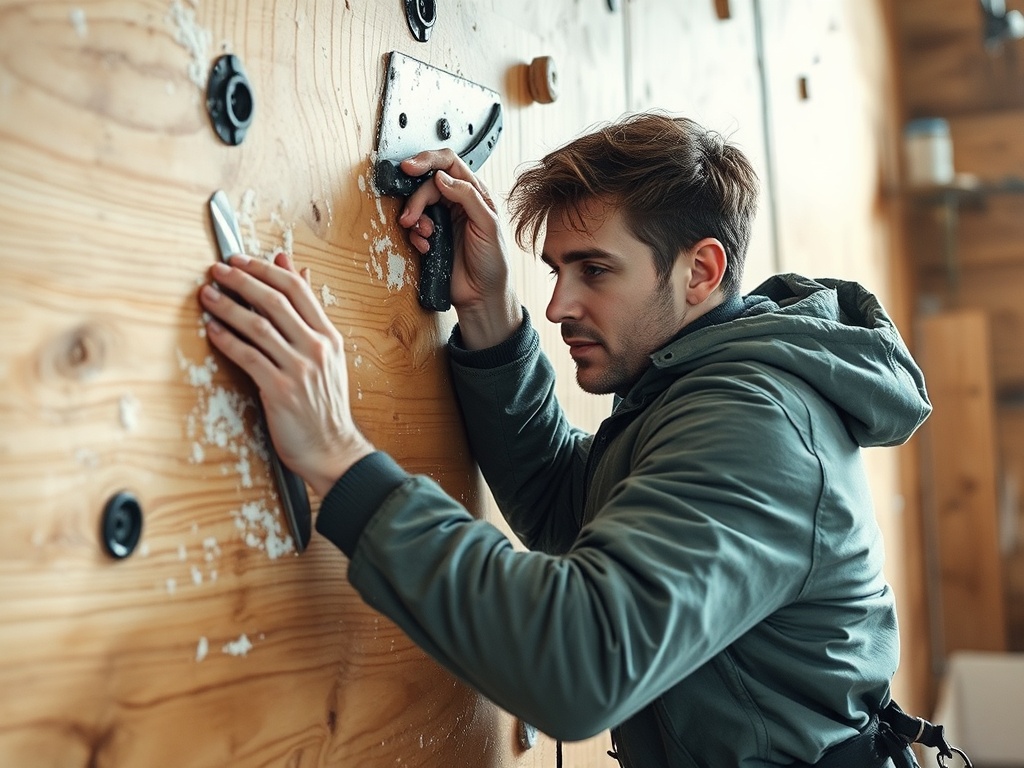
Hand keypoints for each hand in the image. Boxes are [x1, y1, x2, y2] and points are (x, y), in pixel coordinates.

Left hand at [198, 252, 373, 497]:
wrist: (332, 448)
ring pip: (258, 326)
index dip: (265, 269)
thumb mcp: (326, 354)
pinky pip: (248, 357)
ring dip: (228, 307)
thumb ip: (308, 312)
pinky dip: (228, 340)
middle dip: (242, 281)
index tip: (241, 260)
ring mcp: (300, 369)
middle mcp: (317, 348)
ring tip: (207, 295)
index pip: (297, 290)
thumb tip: (296, 269)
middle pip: (275, 301)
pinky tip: (212, 330)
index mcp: (329, 337)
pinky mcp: (280, 391)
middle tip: (217, 270)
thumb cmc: (324, 404)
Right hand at [398, 149, 521, 348]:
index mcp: (475, 194)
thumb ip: (467, 196)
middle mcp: (458, 203)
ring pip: (418, 205)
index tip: (410, 168)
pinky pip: (415, 228)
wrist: (483, 297)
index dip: (427, 161)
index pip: (449, 164)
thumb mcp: (488, 225)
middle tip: (410, 217)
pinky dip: (416, 236)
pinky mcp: (433, 237)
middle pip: (427, 185)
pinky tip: (426, 247)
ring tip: (422, 234)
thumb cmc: (494, 262)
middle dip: (416, 200)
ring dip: (414, 217)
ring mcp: (444, 219)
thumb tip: (441, 177)